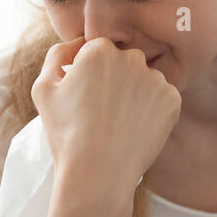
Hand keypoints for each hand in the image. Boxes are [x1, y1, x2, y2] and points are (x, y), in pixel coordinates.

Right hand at [32, 36, 180, 200]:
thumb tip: (76, 43)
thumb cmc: (66, 133)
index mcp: (100, 50)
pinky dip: (153, 111)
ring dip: (136, 94)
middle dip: (117, 79)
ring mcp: (156, 79)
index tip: (87, 96)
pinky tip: (136, 128)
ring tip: (120, 122)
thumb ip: (57, 56)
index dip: (92, 73)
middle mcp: (132, 58)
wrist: (98, 173)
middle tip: (104, 111)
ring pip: (146, 80)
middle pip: (126, 62)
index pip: (100, 50)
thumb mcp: (44, 89)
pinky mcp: (172, 100)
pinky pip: (163, 98)